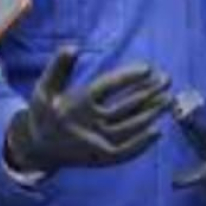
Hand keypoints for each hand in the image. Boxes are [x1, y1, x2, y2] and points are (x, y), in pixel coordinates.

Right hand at [4, 46, 171, 174]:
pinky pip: (125, 152)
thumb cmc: (44, 111)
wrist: (37, 148)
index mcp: (76, 104)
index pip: (106, 87)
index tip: (147, 68)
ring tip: (168, 99)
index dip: (127, 77)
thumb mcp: (44, 87)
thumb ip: (58, 66)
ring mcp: (96, 143)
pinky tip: (158, 131)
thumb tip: (73, 47)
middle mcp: (88, 124)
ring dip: (150, 114)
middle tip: (167, 80)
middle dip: (148, 93)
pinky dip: (142, 144)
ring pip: (129, 128)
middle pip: (124, 107)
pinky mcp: (100, 158)